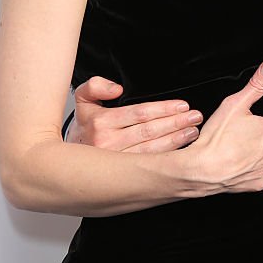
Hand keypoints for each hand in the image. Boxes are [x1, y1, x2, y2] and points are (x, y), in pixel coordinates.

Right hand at [67, 76, 202, 152]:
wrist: (66, 161)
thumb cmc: (84, 129)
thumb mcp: (83, 101)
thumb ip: (95, 86)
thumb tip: (115, 89)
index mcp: (100, 123)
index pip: (139, 113)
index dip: (163, 109)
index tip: (182, 106)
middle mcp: (107, 144)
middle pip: (149, 131)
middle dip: (175, 123)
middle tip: (195, 117)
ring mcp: (115, 162)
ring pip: (151, 149)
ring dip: (175, 140)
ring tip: (193, 131)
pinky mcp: (121, 176)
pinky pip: (149, 164)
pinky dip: (167, 157)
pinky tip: (181, 150)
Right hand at [186, 61, 262, 194]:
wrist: (201, 170)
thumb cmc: (216, 138)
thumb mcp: (234, 105)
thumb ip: (256, 86)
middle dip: (262, 138)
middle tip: (240, 136)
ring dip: (255, 154)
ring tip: (234, 151)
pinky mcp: (258, 183)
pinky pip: (259, 173)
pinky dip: (249, 169)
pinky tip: (236, 165)